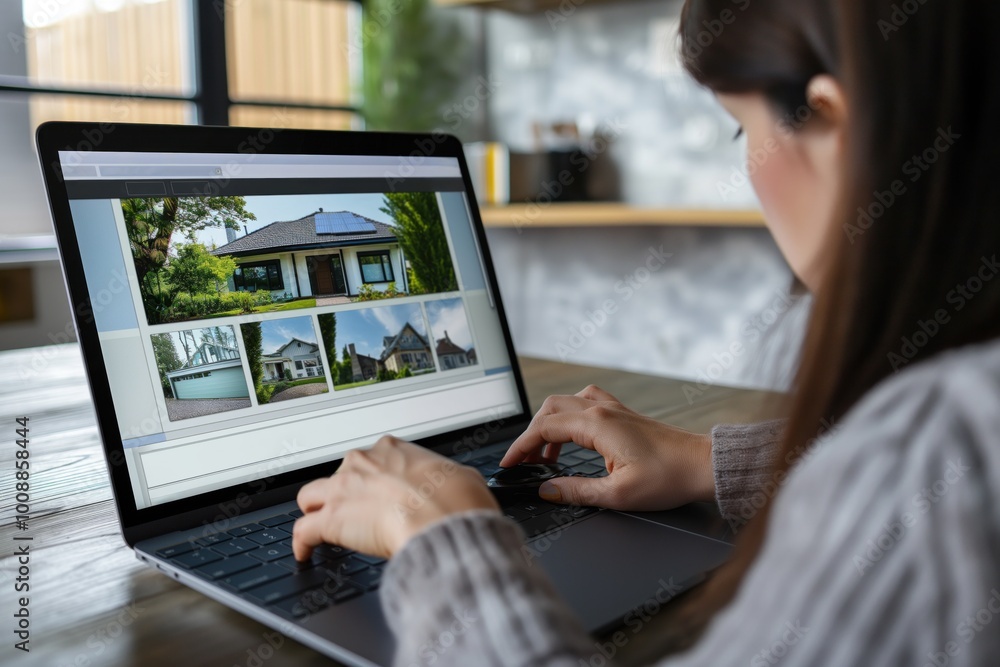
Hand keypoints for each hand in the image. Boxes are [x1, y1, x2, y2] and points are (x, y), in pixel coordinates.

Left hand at [292, 436, 499, 560]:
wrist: (444, 521)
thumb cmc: (455, 501)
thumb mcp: (463, 476)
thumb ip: (450, 477)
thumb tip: (458, 484)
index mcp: (392, 450)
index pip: (371, 459)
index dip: (374, 479)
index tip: (380, 492)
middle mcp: (362, 463)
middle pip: (338, 476)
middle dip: (344, 494)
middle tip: (357, 513)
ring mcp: (343, 490)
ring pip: (310, 497)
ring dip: (314, 511)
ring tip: (320, 527)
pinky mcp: (331, 519)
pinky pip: (303, 531)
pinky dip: (302, 543)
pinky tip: (305, 553)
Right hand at [500, 385, 713, 510]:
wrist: (703, 465)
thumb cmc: (669, 478)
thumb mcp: (617, 495)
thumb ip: (576, 491)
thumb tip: (547, 491)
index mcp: (597, 425)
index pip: (544, 429)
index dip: (521, 446)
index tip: (509, 464)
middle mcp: (602, 409)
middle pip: (550, 410)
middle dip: (530, 434)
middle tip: (522, 461)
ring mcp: (614, 409)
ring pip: (566, 403)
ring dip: (549, 425)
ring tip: (547, 456)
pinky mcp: (623, 414)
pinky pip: (585, 403)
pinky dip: (570, 418)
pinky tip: (574, 437)